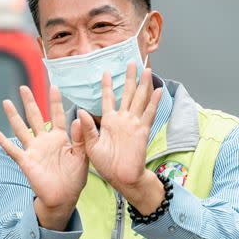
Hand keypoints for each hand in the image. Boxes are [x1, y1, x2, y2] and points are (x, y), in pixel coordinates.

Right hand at [0, 86, 87, 229]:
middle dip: (30, 102)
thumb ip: (80, 138)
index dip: (55, 102)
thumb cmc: (74, 178)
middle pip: (35, 117)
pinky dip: (2, 141)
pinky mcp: (26, 161)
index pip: (57, 116)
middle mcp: (44, 141)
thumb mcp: (82, 156)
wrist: (64, 198)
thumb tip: (78, 118)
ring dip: (14, 116)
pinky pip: (12, 149)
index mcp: (60, 138)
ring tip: (7, 102)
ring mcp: (34, 150)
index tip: (54, 87)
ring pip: (21, 129)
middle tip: (23, 87)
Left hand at [78, 63, 162, 208]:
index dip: (107, 85)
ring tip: (147, 69)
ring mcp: (133, 124)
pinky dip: (154, 102)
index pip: (108, 98)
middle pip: (127, 93)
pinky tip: (158, 90)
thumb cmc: (105, 164)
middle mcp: (122, 119)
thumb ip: (87, 129)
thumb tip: (80, 111)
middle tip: (132, 61)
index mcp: (109, 121)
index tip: (105, 71)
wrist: (120, 177)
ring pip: (139, 99)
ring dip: (143, 84)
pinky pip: (149, 114)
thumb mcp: (90, 146)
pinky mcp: (142, 131)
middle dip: (130, 77)